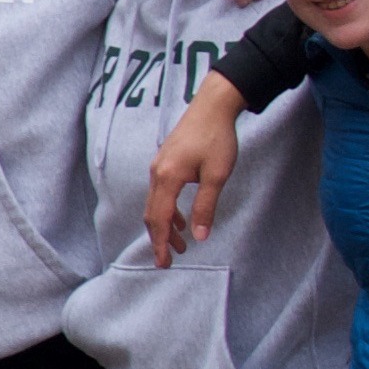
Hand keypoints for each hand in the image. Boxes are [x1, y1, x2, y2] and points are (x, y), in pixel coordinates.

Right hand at [142, 85, 245, 262]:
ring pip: (155, 204)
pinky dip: (167, 210)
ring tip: (180, 243)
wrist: (213, 105)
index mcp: (167, 178)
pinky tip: (180, 217)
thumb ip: (206, 206)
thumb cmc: (217, 137)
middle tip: (168, 260)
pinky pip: (160, 192)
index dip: (160, 244)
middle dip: (159, 239)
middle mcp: (157, 173)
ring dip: (164, 226)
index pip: (159, 219)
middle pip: (152, 215)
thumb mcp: (217, 176)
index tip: (163, 263)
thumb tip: (200, 235)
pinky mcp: (165, 161)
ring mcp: (159, 166)